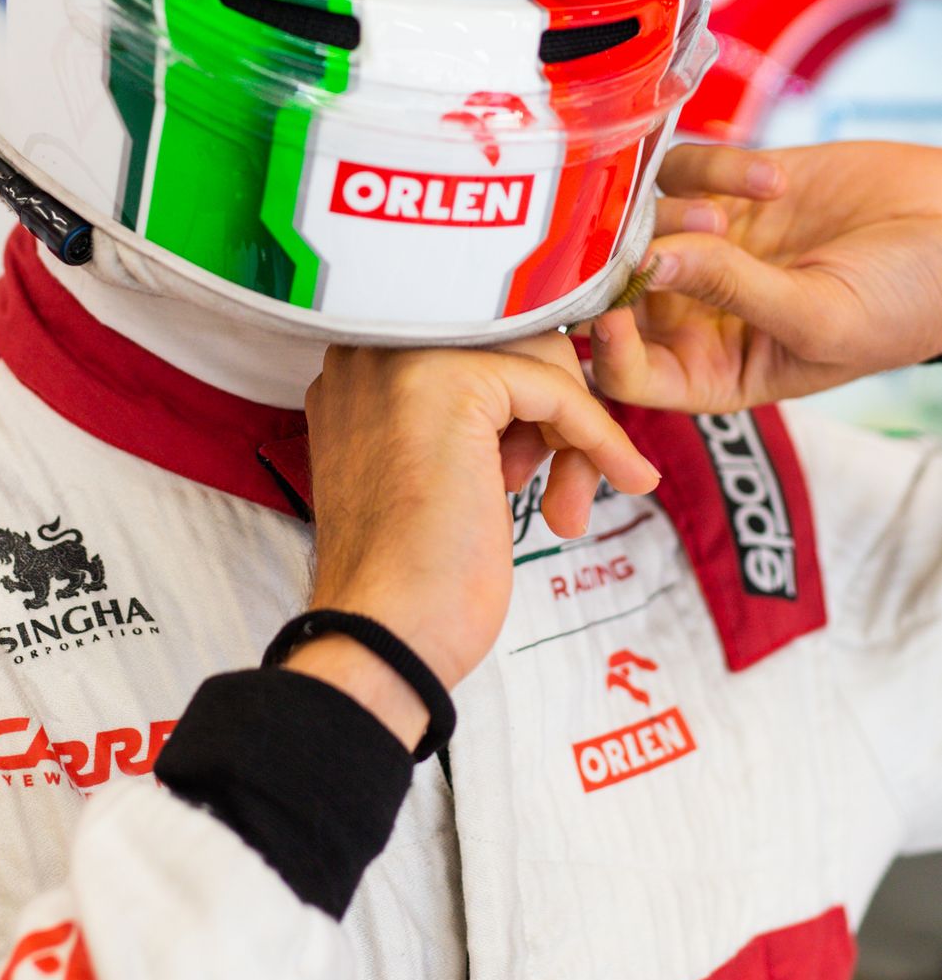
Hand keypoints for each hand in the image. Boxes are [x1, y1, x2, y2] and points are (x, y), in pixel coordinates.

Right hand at [285, 336, 658, 748]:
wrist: (383, 638)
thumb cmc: (412, 580)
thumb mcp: (435, 471)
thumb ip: (468, 419)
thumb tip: (542, 393)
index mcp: (360, 368)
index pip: (475, 345)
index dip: (524, 405)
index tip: (542, 462)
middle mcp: (371, 349)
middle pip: (511, 341)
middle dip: (557, 416)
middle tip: (560, 490)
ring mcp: (405, 358)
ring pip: (540, 357)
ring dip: (577, 433)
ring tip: (566, 507)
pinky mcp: (452, 380)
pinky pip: (558, 388)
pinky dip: (598, 435)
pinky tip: (619, 479)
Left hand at [589, 141, 941, 414]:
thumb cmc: (907, 303)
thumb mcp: (821, 316)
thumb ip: (732, 291)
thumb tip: (648, 261)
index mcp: (716, 370)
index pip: (628, 373)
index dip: (607, 347)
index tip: (611, 308)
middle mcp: (699, 310)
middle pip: (618, 288)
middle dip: (630, 264)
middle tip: (664, 238)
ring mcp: (710, 245)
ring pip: (642, 220)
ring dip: (671, 214)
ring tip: (727, 214)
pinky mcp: (729, 185)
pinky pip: (682, 167)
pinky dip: (716, 166)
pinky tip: (774, 178)